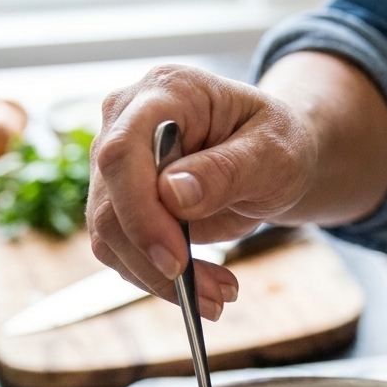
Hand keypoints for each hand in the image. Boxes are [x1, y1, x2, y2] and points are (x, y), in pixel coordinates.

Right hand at [87, 63, 316, 315]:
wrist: (271, 154)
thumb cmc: (277, 141)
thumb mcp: (274, 151)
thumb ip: (227, 169)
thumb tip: (172, 195)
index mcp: (166, 91)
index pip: (123, 151)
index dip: (140, 211)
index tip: (175, 261)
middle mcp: (126, 120)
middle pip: (110, 202)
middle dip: (156, 260)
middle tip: (215, 295)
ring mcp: (116, 161)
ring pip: (109, 234)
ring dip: (159, 279)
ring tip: (219, 296)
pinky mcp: (118, 199)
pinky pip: (120, 249)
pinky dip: (156, 279)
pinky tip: (201, 287)